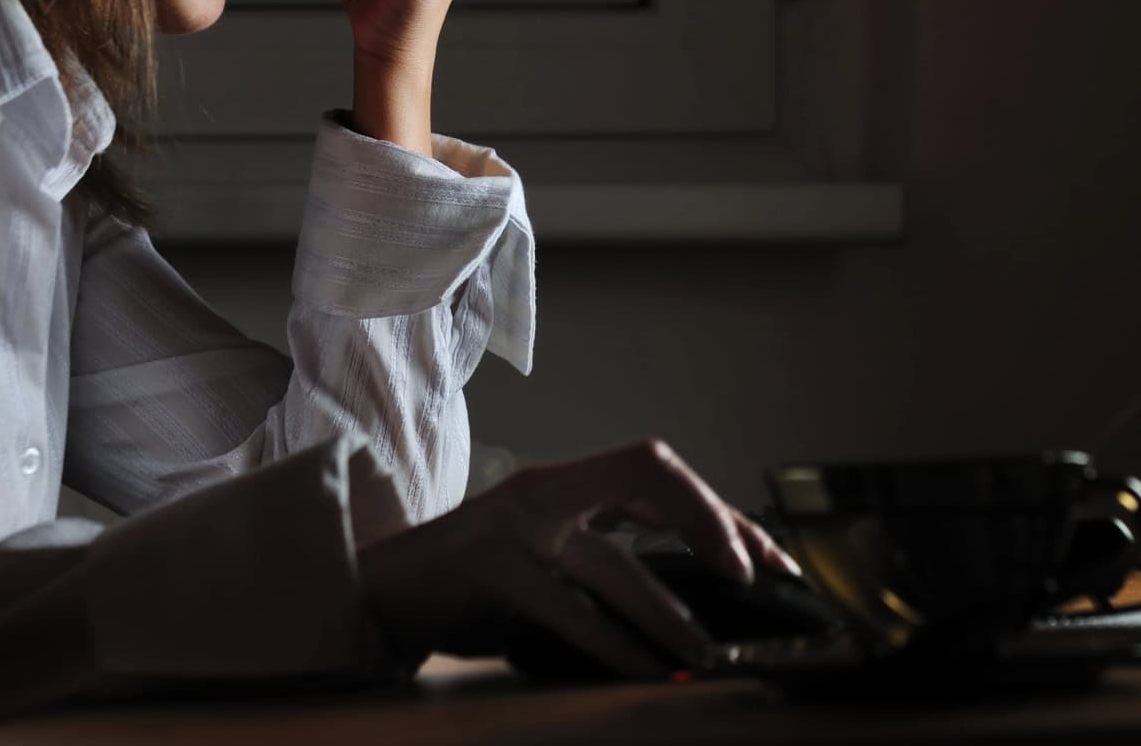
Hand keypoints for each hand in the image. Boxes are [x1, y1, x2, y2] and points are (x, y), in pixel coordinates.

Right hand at [355, 439, 800, 676]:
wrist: (377, 592)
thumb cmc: (471, 581)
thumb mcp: (542, 549)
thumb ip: (602, 548)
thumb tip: (697, 583)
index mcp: (562, 481)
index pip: (654, 466)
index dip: (713, 506)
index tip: (764, 555)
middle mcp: (543, 490)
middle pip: (648, 474)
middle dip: (711, 520)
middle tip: (751, 576)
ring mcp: (515, 528)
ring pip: (613, 559)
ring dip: (669, 610)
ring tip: (705, 650)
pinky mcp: (491, 574)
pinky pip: (569, 613)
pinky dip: (615, 647)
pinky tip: (647, 673)